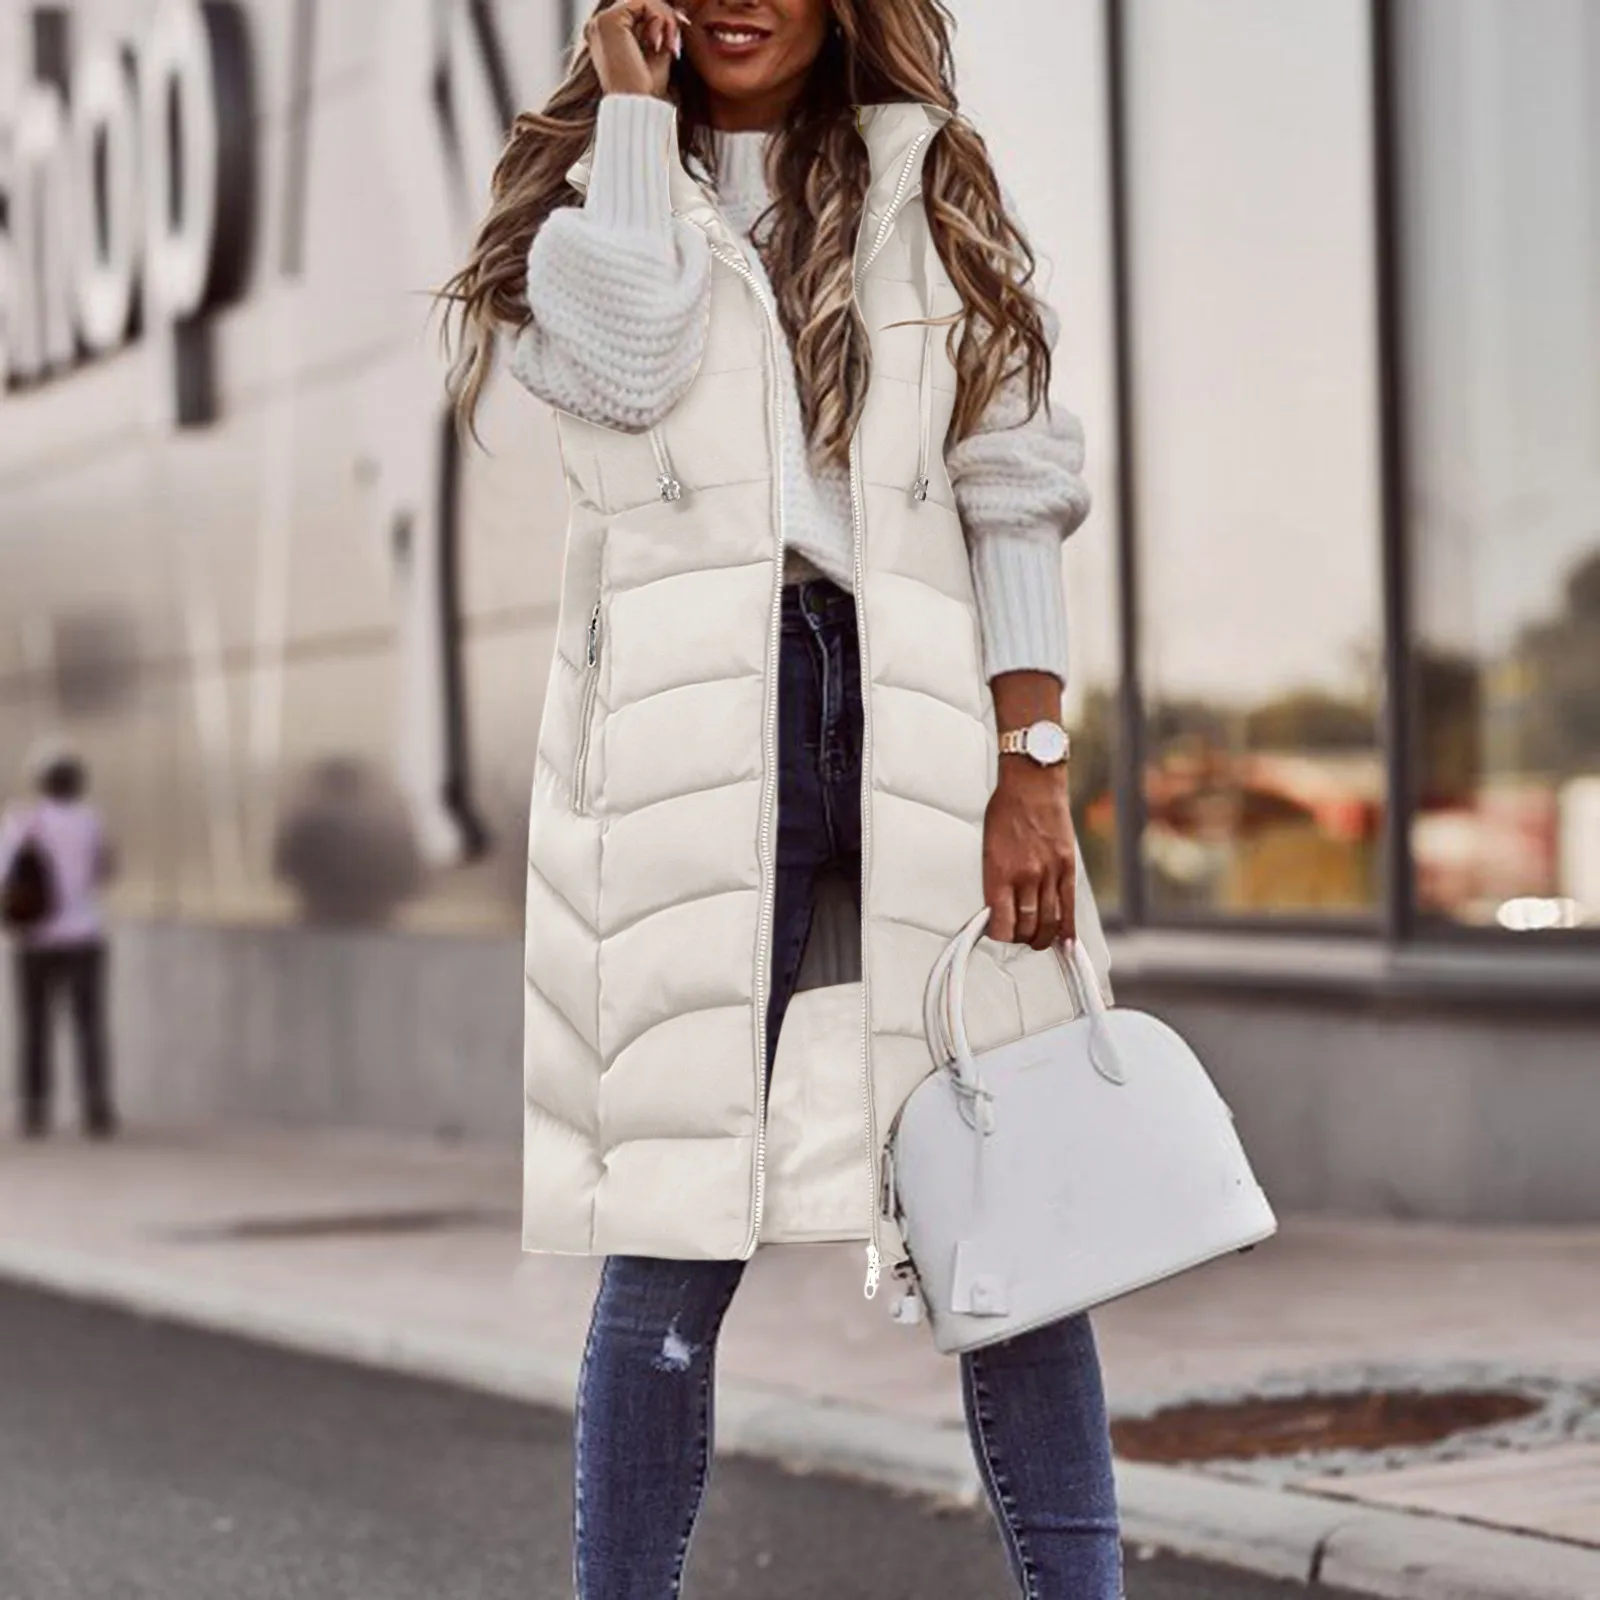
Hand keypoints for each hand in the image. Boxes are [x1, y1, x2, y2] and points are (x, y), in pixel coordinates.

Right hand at [586, 0, 687, 97]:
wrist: (636, 105)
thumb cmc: (646, 89)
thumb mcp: (655, 52)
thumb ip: (659, 28)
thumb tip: (674, 9)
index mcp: (606, 35)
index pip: (638, 11)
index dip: (661, 20)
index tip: (673, 44)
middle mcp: (599, 26)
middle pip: (640, 3)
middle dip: (665, 18)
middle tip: (673, 45)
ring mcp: (602, 22)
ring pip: (643, 1)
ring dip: (665, 19)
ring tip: (668, 45)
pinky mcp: (610, 21)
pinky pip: (643, 2)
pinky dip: (660, 19)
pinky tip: (658, 43)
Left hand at [983, 759, 1077, 949]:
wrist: (1031, 784)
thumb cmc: (1006, 810)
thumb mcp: (987, 848)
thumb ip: (995, 880)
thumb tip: (999, 908)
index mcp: (998, 873)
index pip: (1001, 923)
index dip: (1001, 936)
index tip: (1000, 934)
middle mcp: (1024, 877)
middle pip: (1026, 926)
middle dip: (1022, 938)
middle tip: (1020, 937)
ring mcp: (1048, 872)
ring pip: (1049, 921)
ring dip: (1043, 937)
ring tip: (1039, 940)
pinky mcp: (1067, 867)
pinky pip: (1069, 906)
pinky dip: (1067, 928)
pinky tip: (1066, 941)